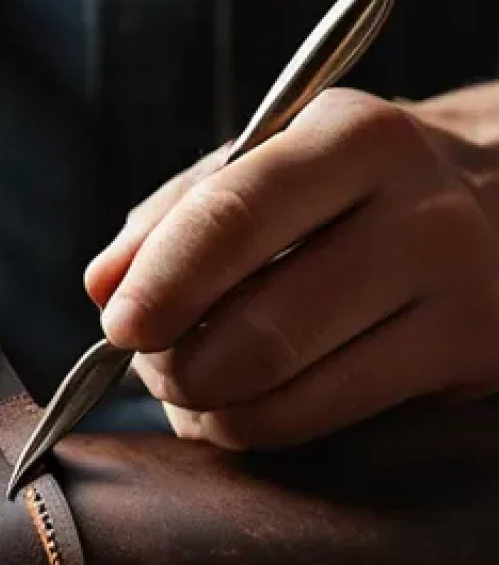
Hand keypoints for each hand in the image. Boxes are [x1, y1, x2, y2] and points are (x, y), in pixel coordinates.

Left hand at [85, 87, 498, 448]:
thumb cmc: (352, 184)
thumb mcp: (272, 163)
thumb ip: (177, 215)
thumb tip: (104, 285)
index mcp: (352, 138)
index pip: (232, 219)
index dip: (161, 286)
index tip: (116, 326)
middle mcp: (419, 213)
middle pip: (259, 329)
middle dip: (176, 366)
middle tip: (152, 363)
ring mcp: (458, 293)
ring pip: (286, 389)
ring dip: (207, 406)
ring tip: (190, 384)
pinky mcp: (472, 359)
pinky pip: (324, 418)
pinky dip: (255, 426)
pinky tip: (241, 405)